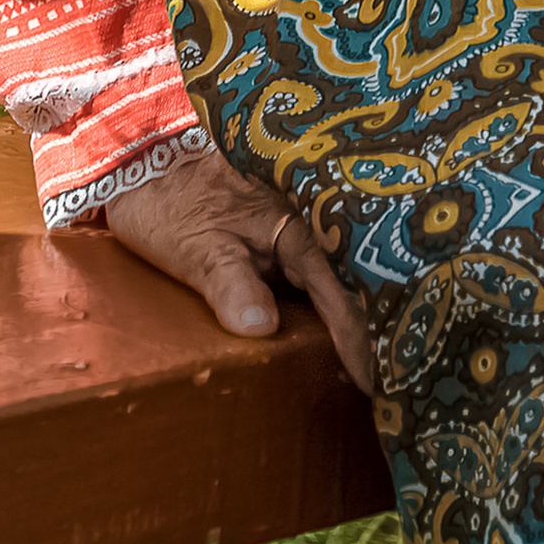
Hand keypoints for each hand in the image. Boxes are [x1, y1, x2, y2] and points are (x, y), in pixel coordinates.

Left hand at [103, 139, 374, 388]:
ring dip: (362, 308)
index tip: (376, 378)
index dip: (359, 336)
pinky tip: (348, 322)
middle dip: (378, 322)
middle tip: (399, 370)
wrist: (144, 165)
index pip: (340, 290)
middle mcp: (312, 218)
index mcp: (299, 223)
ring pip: (346, 269)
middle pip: (357, 276)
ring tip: (385, 354)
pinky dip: (338, 296)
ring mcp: (305, 221)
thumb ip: (231, 284)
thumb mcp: (197, 248)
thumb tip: (262, 328)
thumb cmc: (171, 208)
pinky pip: (327, 265)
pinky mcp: (292, 227)